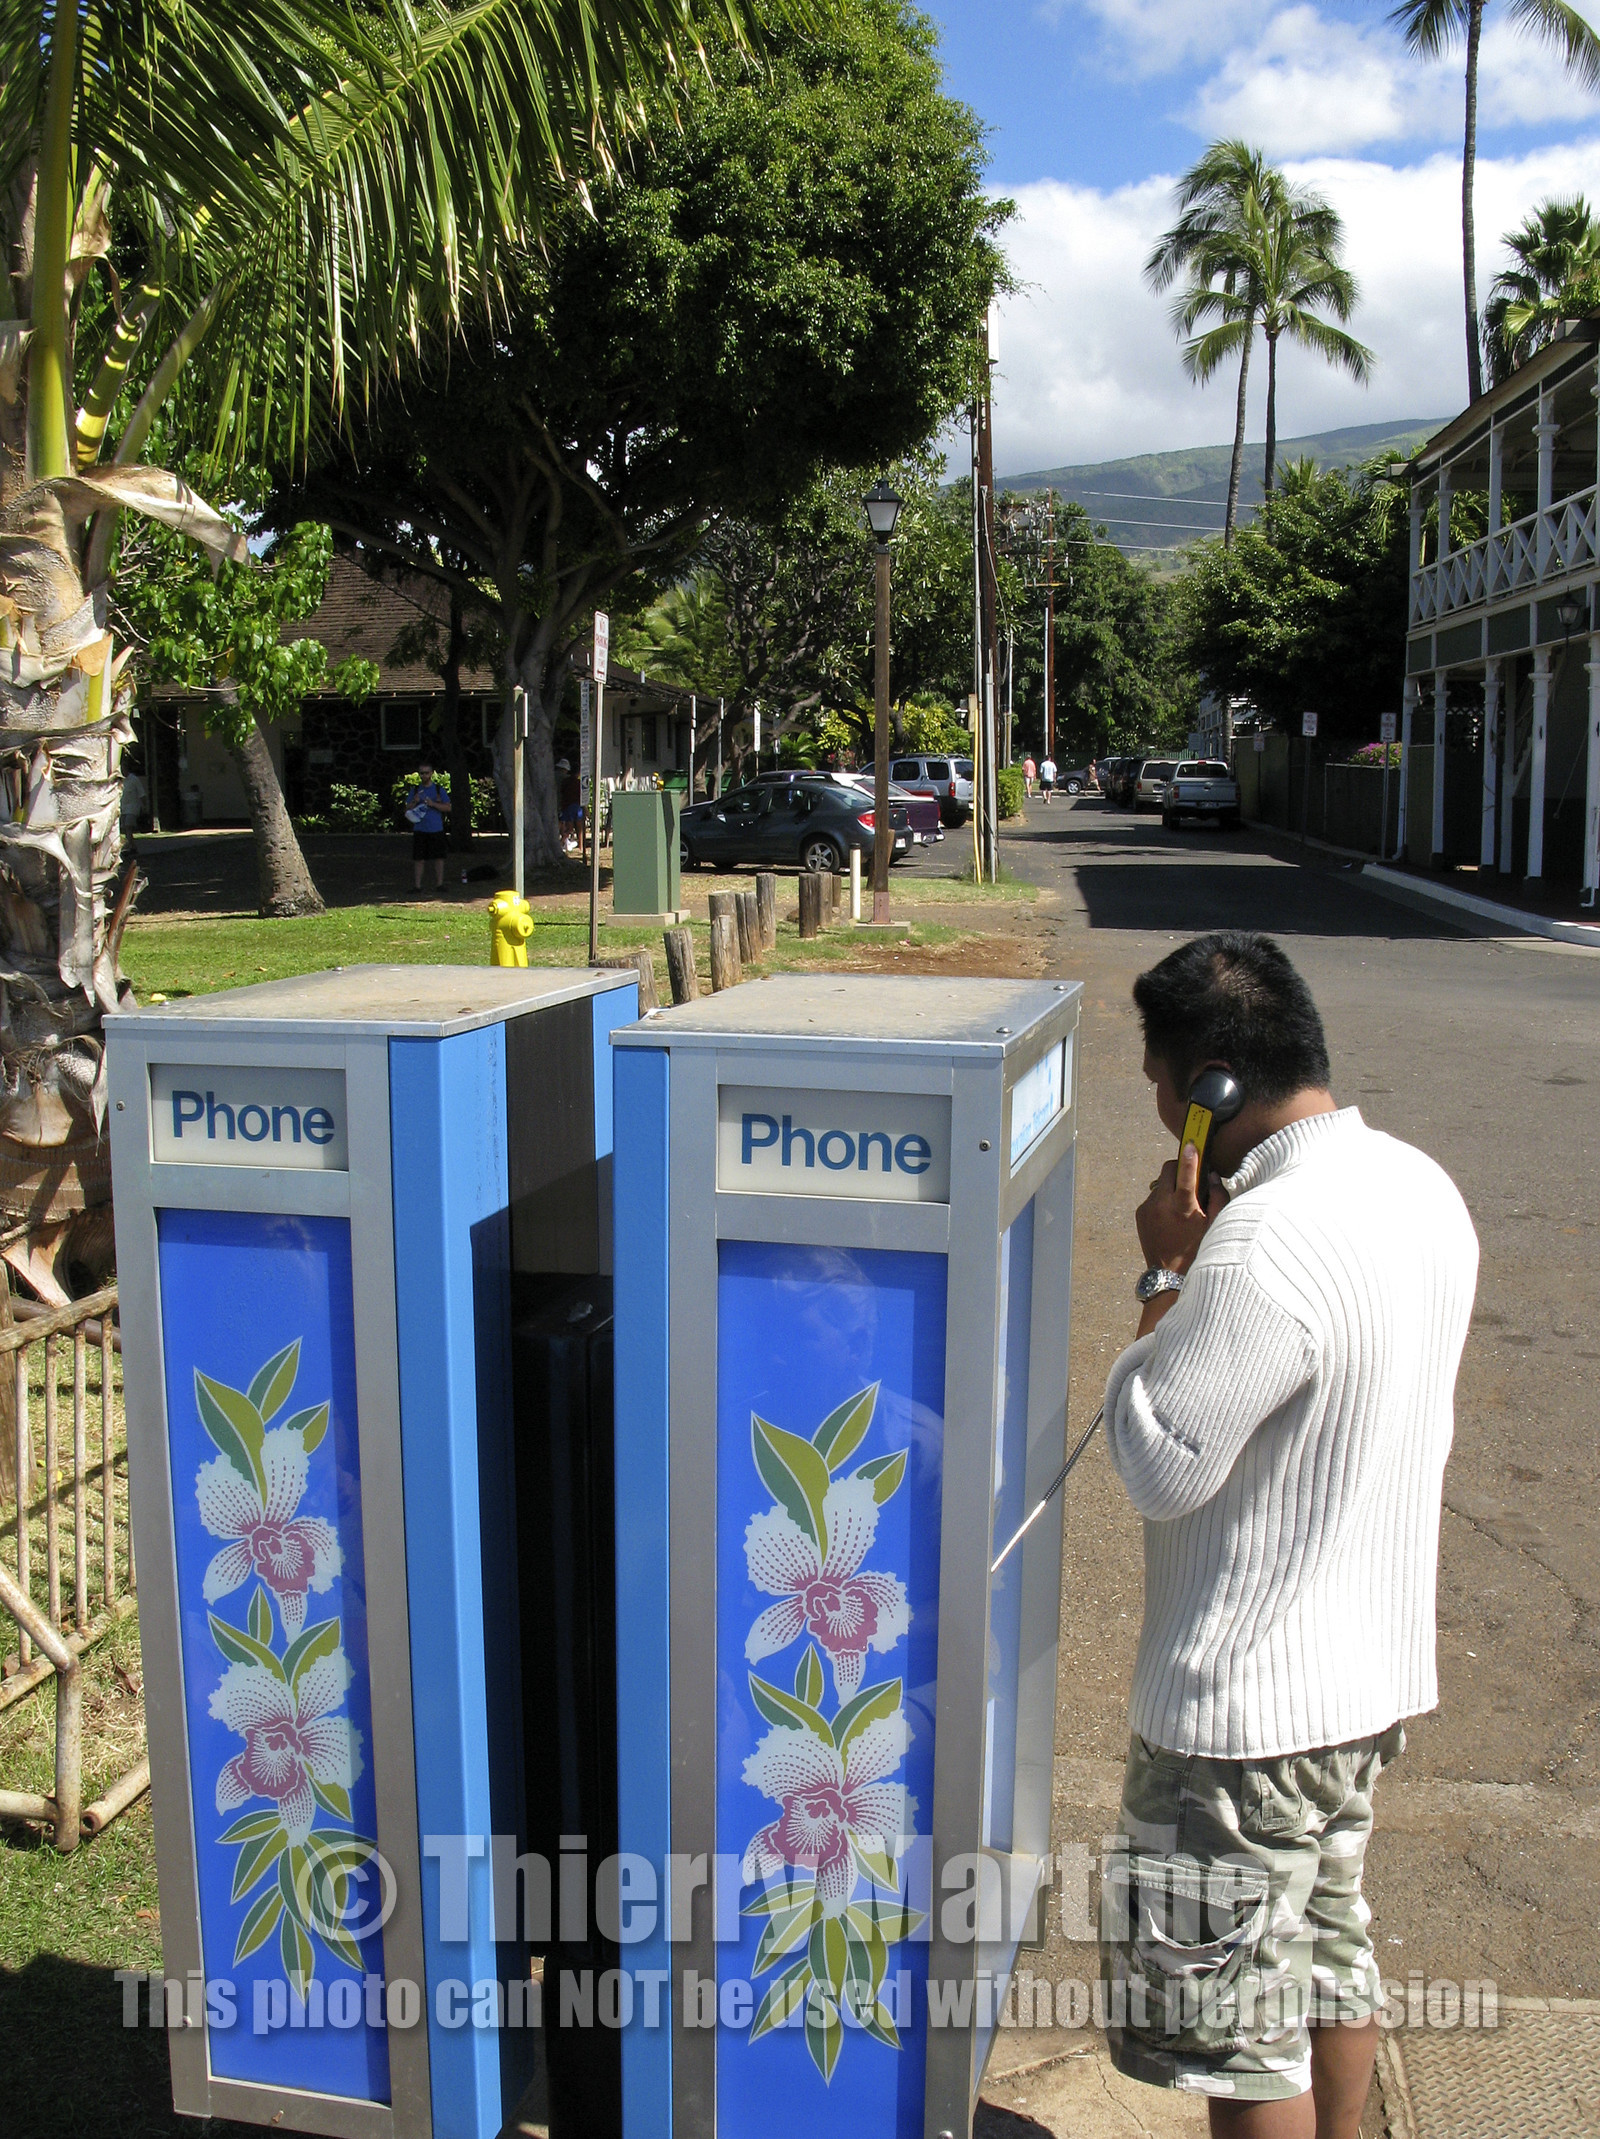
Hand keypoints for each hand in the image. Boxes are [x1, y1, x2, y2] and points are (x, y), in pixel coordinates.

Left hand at [1135, 1140, 1225, 1276]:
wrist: (1169, 1277)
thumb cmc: (1198, 1251)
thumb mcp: (1215, 1226)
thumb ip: (1217, 1197)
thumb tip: (1212, 1177)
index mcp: (1183, 1207)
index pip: (1186, 1173)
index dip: (1190, 1156)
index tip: (1191, 1144)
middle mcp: (1161, 1204)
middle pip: (1168, 1170)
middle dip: (1180, 1169)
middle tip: (1191, 1180)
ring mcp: (1147, 1208)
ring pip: (1160, 1184)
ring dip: (1171, 1187)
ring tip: (1182, 1207)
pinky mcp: (1140, 1214)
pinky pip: (1153, 1197)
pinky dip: (1163, 1200)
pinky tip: (1171, 1218)